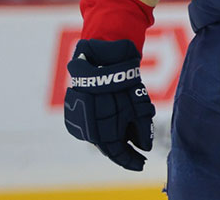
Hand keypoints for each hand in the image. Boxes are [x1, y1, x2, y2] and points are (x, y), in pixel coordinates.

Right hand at [64, 39, 155, 170]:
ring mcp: (79, 119)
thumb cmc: (122, 79)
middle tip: (138, 157)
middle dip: (124, 152)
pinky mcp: (75, 109)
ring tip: (130, 142)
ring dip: (113, 139)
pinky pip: (91, 124)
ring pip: (99, 136)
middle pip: (107, 146)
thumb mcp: (137, 104)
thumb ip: (141, 127)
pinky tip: (116, 126)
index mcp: (102, 130)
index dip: (130, 160)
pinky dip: (104, 127)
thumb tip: (144, 147)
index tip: (142, 164)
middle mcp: (88, 128)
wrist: (102, 55)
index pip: (117, 153)